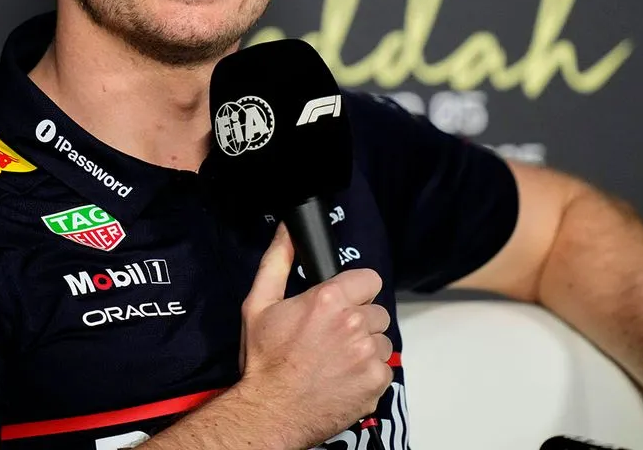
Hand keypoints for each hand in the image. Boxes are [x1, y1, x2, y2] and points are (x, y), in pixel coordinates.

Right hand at [234, 224, 393, 448]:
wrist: (270, 411)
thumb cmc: (264, 361)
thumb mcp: (259, 304)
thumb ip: (277, 261)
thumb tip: (287, 231)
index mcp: (329, 300)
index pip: (370, 280)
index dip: (355, 291)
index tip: (342, 303)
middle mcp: (354, 324)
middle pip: (377, 311)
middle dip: (359, 320)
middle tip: (332, 336)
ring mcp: (368, 355)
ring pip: (382, 340)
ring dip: (366, 347)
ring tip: (337, 359)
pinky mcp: (376, 382)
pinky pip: (384, 368)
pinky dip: (368, 373)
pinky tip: (343, 377)